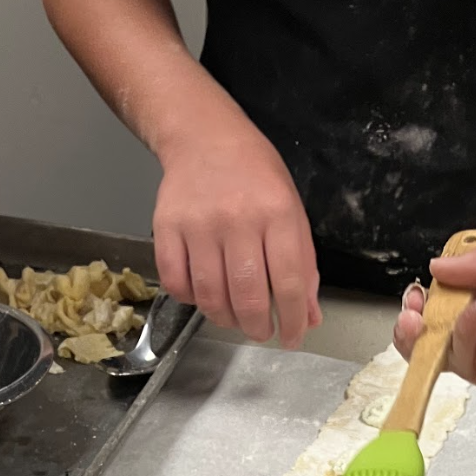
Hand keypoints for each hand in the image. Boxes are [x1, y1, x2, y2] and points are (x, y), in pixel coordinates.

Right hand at [152, 122, 320, 348]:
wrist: (205, 137)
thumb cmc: (255, 177)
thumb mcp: (292, 212)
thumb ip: (303, 267)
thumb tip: (308, 318)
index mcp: (277, 213)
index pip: (288, 284)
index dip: (291, 321)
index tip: (291, 339)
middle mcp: (237, 219)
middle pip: (247, 298)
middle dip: (257, 328)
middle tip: (259, 331)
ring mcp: (199, 224)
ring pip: (210, 297)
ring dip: (225, 319)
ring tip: (233, 317)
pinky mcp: (167, 228)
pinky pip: (176, 284)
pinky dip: (191, 300)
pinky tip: (204, 294)